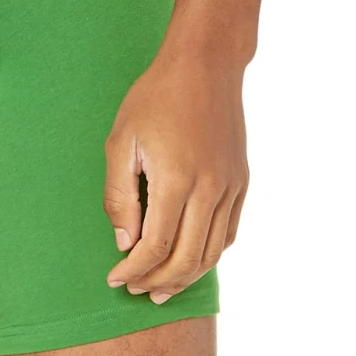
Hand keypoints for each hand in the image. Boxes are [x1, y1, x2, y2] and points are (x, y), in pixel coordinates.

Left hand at [103, 50, 248, 303]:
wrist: (205, 64)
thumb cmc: (155, 99)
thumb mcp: (121, 143)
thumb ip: (120, 198)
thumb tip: (125, 243)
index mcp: (177, 180)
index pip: (156, 247)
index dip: (133, 271)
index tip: (114, 279)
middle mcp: (210, 189)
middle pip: (187, 259)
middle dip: (157, 282)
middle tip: (135, 290)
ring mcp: (230, 187)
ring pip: (211, 253)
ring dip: (185, 278)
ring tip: (161, 289)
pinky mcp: (241, 182)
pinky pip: (228, 233)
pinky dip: (208, 256)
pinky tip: (189, 262)